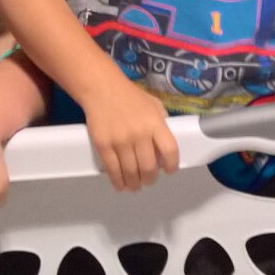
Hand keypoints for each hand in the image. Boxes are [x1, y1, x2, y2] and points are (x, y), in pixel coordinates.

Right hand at [83, 77, 179, 192]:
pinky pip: (112, 169)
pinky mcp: (103, 145)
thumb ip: (162, 123)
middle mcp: (139, 134)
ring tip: (135, 185)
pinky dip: (118, 181)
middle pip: (149, 167)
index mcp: (155, 123)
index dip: (172, 165)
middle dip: (150, 178)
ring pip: (131, 172)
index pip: (170, 150)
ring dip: (135, 184)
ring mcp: (120, 141)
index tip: (170, 171)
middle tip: (149, 180)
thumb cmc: (130, 96)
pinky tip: (121, 185)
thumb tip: (165, 147)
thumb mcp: (154, 104)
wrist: (102, 89)